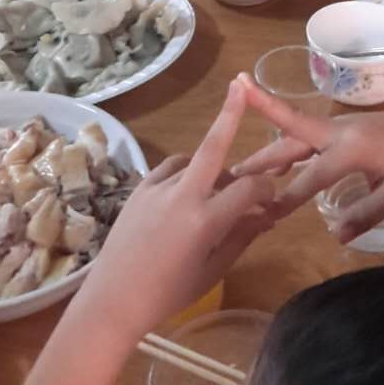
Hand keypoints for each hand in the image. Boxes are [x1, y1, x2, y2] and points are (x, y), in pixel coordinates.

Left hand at [74, 79, 276, 344]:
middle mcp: (181, 196)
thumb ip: (241, 237)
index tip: (271, 199)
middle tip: (241, 85)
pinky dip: (186, 172)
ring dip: (211, 166)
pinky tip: (189, 189)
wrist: (112, 300)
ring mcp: (156, 188)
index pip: (247, 190)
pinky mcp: (139, 188)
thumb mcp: (211, 271)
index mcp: (204, 221)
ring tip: (218, 190)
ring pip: (193, 160)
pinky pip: (170, 168)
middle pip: (212, 146)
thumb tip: (267, 215)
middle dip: (229, 113)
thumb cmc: (167, 294)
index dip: (265, 190)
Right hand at [232, 75, 383, 242]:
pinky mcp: (340, 128)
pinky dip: (287, 146)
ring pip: (295, 135)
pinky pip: (306, 135)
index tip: (269, 215)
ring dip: (269, 149)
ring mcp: (338, 126)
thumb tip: (334, 234)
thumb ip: (365, 214)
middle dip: (263, 156)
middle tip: (233, 171)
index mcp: (354, 147)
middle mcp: (340, 131)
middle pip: (293, 140)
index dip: (292, 196)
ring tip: (241, 168)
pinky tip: (276, 164)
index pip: (314, 175)